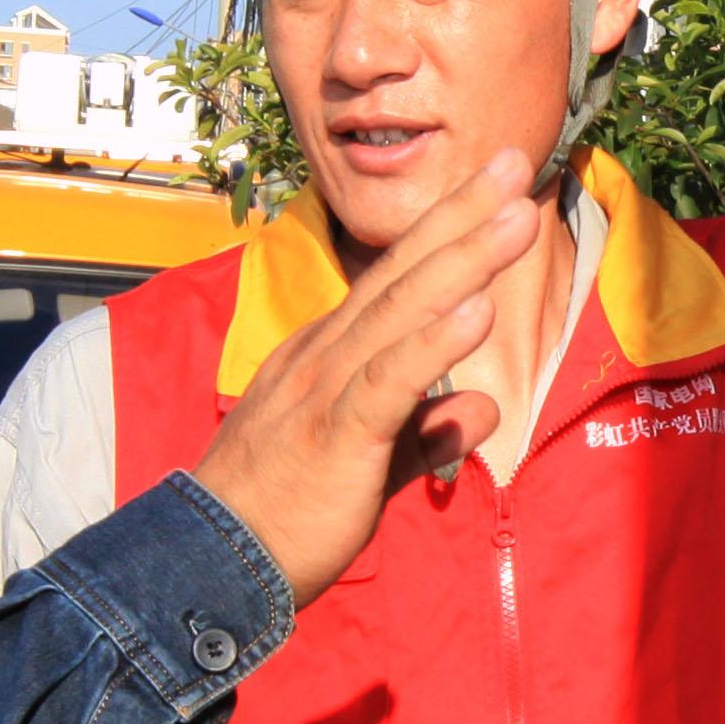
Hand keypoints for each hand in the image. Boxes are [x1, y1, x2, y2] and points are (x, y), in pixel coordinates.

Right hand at [189, 151, 537, 604]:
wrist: (209, 564)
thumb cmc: (282, 515)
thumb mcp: (371, 464)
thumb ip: (425, 431)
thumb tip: (483, 409)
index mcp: (328, 356)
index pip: (396, 280)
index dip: (446, 229)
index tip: (492, 186)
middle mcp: (325, 357)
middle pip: (403, 273)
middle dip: (462, 215)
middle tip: (511, 159)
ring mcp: (325, 390)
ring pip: (402, 312)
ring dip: (463, 260)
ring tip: (515, 214)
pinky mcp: (334, 436)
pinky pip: (388, 382)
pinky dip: (433, 344)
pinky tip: (475, 310)